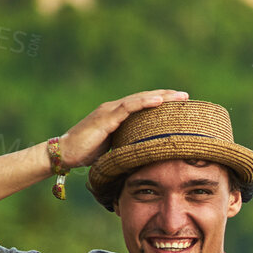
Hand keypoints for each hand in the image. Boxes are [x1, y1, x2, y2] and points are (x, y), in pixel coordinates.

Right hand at [54, 89, 189, 169]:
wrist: (65, 153)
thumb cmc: (87, 154)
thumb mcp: (114, 149)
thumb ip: (127, 146)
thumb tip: (145, 156)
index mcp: (117, 115)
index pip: (143, 106)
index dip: (162, 103)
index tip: (181, 105)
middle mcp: (114, 109)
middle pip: (145, 99)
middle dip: (167, 97)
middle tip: (187, 97)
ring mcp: (110, 111)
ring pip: (140, 100)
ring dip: (161, 97)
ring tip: (179, 97)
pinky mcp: (106, 118)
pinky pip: (128, 108)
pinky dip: (144, 103)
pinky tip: (159, 101)